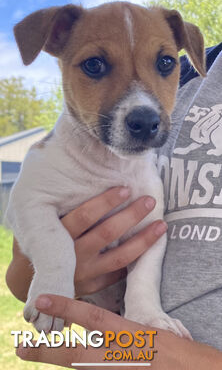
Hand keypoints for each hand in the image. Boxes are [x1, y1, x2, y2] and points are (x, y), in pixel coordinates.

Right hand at [6, 187, 166, 300]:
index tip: (125, 188)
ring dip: (143, 240)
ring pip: (120, 256)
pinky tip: (151, 250)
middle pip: (107, 233)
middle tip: (149, 200)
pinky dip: (134, 263)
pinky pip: (118, 275)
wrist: (29, 283)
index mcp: (59, 235)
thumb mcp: (38, 223)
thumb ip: (57, 204)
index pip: (85, 216)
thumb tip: (75, 166)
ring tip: (161, 225)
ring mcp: (85, 273)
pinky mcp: (93, 286)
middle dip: (130, 216)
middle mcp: (74, 255)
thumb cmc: (38, 242)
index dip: (106, 202)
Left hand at [16, 294, 221, 368]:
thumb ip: (131, 330)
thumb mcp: (156, 334)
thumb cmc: (183, 356)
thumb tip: (112, 329)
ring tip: (43, 354)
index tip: (42, 299)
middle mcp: (121, 357)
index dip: (66, 307)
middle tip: (20, 346)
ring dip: (68, 363)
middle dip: (46, 350)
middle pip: (75, 354)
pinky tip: (83, 367)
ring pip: (84, 369)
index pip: (93, 317)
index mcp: (131, 336)